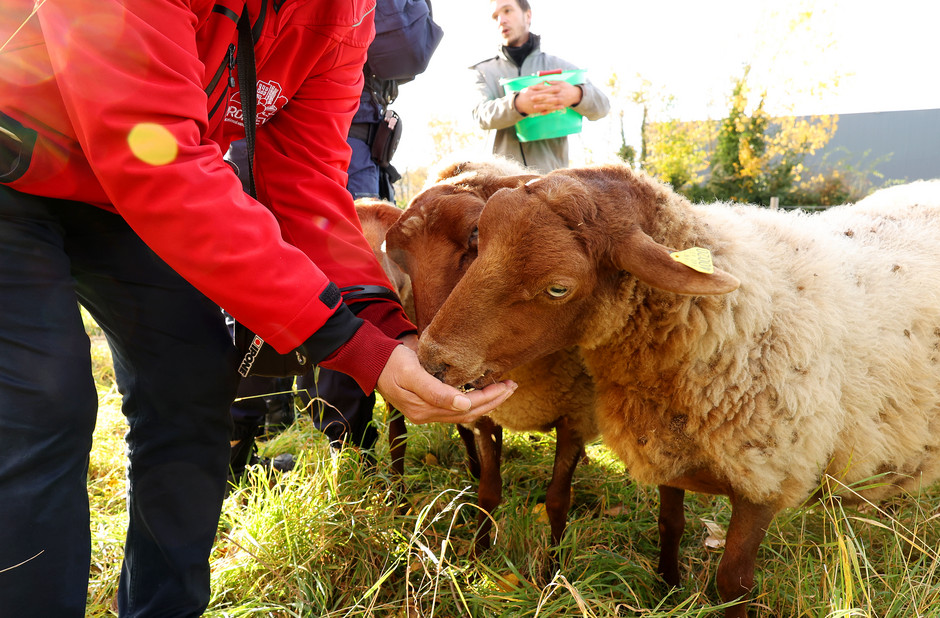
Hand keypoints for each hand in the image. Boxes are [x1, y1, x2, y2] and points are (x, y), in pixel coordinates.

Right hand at [376, 344, 516, 424]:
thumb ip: (436, 391)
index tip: (506, 385)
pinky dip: (471, 401)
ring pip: (463, 412)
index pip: (466, 408)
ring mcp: (425, 412)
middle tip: (512, 386)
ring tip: (503, 389)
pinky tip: (481, 392)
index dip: (489, 398)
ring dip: (485, 402)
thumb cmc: (391, 361)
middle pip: (468, 413)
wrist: (371, 360)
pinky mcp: (424, 404)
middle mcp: (426, 415)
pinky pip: (454, 408)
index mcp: (424, 409)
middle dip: (492, 401)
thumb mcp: (412, 373)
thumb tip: (464, 406)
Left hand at [514, 81, 582, 115]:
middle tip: (531, 98)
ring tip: (534, 107)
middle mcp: (558, 94)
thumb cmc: (567, 87)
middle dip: (539, 97)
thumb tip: (545, 81)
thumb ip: (553, 82)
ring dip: (542, 105)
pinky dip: (547, 112)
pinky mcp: (560, 106)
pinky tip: (541, 113)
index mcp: (557, 87)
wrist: (576, 95)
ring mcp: (559, 101)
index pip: (546, 87)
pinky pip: (553, 110)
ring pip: (549, 104)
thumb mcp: (561, 82)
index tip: (531, 88)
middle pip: (547, 96)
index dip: (538, 87)